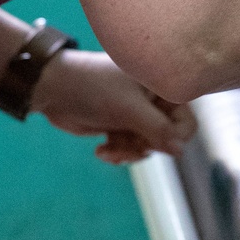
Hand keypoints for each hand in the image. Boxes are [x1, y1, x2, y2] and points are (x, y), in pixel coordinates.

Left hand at [31, 49, 196, 163]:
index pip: (186, 123)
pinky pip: (130, 148)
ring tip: (109, 150)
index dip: (172, 138)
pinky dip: (118, 153)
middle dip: (145, 146)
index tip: (150, 143)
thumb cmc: (93, 88)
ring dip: (128, 152)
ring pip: (147, 147)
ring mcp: (136, 113)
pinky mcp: (120, 125)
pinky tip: (101, 151)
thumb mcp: (129, 109)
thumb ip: (158, 130)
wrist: (52, 89)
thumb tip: (181, 152)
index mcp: (161, 86)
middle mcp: (152, 99)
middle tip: (125, 146)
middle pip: (166, 139)